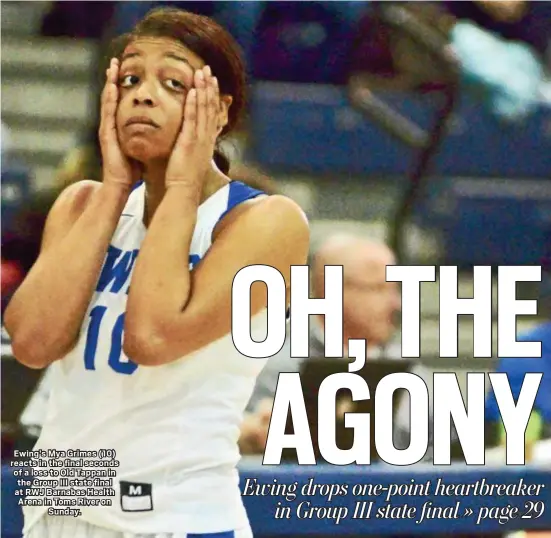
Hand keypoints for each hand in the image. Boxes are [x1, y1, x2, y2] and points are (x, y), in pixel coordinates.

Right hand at [99, 58, 141, 188]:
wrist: (120, 185)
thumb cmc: (133, 169)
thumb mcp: (142, 148)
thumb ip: (146, 137)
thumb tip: (160, 130)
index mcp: (120, 127)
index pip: (121, 102)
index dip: (123, 86)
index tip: (127, 70)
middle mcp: (112, 125)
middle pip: (112, 97)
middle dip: (113, 79)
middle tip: (116, 61)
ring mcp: (107, 128)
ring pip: (107, 100)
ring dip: (109, 83)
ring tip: (112, 67)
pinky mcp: (106, 135)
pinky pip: (108, 113)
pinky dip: (110, 99)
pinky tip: (112, 87)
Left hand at [165, 65, 219, 190]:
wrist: (184, 191)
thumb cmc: (185, 178)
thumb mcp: (192, 158)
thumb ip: (193, 146)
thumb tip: (192, 140)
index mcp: (207, 141)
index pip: (212, 113)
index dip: (212, 96)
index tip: (210, 81)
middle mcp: (206, 137)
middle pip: (210, 107)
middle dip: (209, 87)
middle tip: (208, 70)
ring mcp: (199, 139)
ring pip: (203, 110)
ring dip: (202, 90)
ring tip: (201, 73)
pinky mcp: (189, 142)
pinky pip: (191, 119)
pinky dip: (193, 104)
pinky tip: (192, 91)